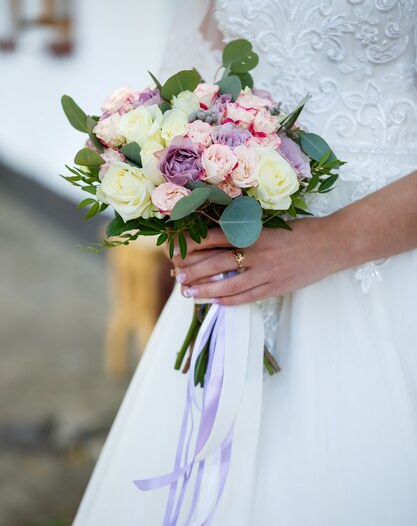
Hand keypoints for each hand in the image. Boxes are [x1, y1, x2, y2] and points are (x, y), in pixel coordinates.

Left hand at [169, 216, 342, 305]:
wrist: (332, 244)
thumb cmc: (301, 230)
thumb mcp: (271, 224)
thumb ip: (247, 231)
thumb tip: (217, 239)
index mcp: (253, 231)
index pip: (214, 237)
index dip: (193, 244)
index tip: (177, 249)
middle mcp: (257, 252)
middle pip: (216, 262)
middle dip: (193, 270)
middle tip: (178, 276)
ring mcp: (266, 272)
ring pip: (228, 283)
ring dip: (205, 289)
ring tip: (188, 293)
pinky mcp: (276, 287)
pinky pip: (247, 296)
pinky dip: (229, 300)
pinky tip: (216, 301)